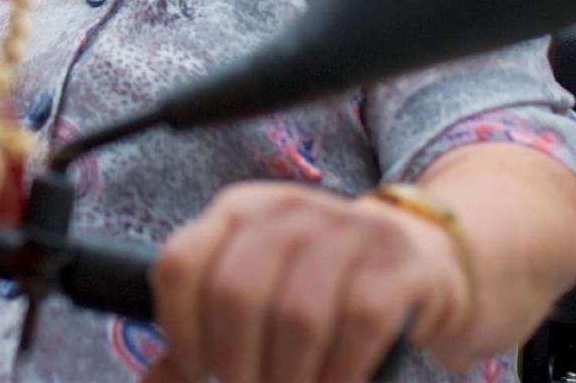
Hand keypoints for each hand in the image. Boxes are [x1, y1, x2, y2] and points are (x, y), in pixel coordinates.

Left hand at [143, 182, 471, 382]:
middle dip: (234, 363)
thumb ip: (205, 324)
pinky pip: (359, 322)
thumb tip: (156, 375)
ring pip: (297, 313)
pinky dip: (339, 370)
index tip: (194, 372)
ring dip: (287, 375)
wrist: (419, 259)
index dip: (177, 328)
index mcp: (239, 210)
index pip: (182, 262)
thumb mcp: (257, 286)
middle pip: (235, 292)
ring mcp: (346, 231)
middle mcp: (287, 209)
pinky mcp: (397, 263)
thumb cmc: (320, 283)